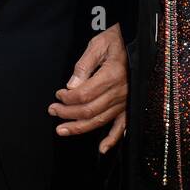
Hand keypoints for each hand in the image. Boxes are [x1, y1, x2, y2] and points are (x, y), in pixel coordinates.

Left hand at [50, 24, 127, 152]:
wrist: (136, 41)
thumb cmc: (116, 41)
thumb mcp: (97, 45)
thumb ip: (83, 66)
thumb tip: (71, 86)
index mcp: (112, 75)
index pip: (84, 94)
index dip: (67, 98)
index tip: (58, 95)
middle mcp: (120, 91)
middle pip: (90, 110)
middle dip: (68, 114)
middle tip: (53, 111)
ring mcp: (126, 100)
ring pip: (101, 120)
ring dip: (80, 127)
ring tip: (62, 130)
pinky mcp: (129, 105)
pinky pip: (122, 126)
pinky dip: (112, 139)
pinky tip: (102, 148)